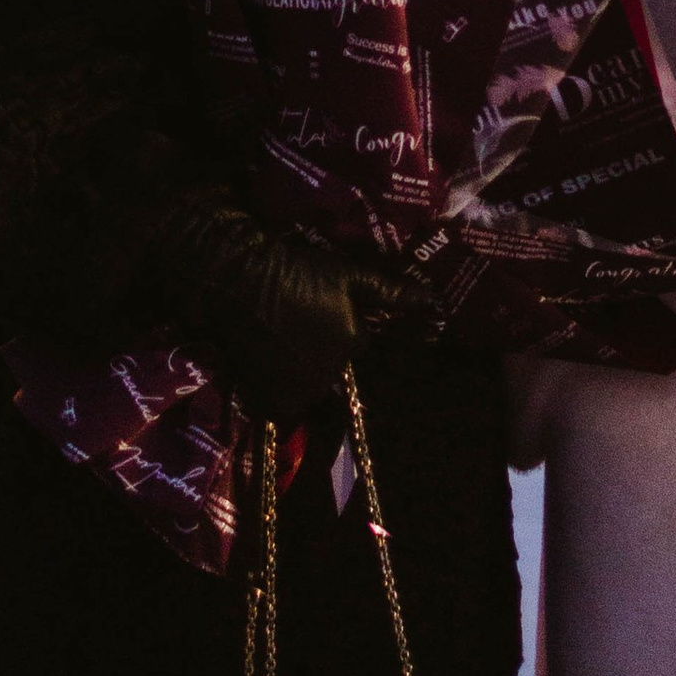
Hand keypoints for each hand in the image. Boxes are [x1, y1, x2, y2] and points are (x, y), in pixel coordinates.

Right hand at [141, 196, 428, 419]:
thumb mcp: (348, 275)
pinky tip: (267, 360)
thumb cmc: (297, 272)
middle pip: (332, 367)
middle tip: (296, 322)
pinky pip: (282, 402)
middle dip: (322, 350)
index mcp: (352, 343)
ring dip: (301, 371)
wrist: (239, 282)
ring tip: (280, 340)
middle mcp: (329, 375)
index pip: (356, 340)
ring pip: (309, 387)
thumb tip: (436, 301)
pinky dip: (278, 387)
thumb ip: (391, 292)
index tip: (318, 303)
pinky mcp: (268, 400)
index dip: (339, 321)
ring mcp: (297, 392)